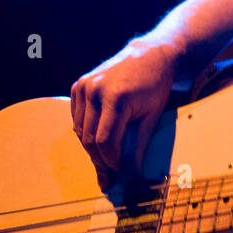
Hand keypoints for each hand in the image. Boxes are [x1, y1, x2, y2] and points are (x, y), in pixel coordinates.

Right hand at [70, 39, 178, 190]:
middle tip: (109, 177)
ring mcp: (84, 86)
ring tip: (105, 160)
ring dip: (91, 148)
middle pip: (88, 138)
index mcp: (115, 98)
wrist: (150, 55)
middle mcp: (95, 91)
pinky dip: (85, 131)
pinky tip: (97, 139)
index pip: (104, 141)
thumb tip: (133, 174)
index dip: (111, 161)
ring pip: (79, 130)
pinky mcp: (78, 85)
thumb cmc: (155, 85)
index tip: (120, 173)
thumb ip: (138, 146)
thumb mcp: (151, 116)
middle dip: (99, 160)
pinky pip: (76, 117)